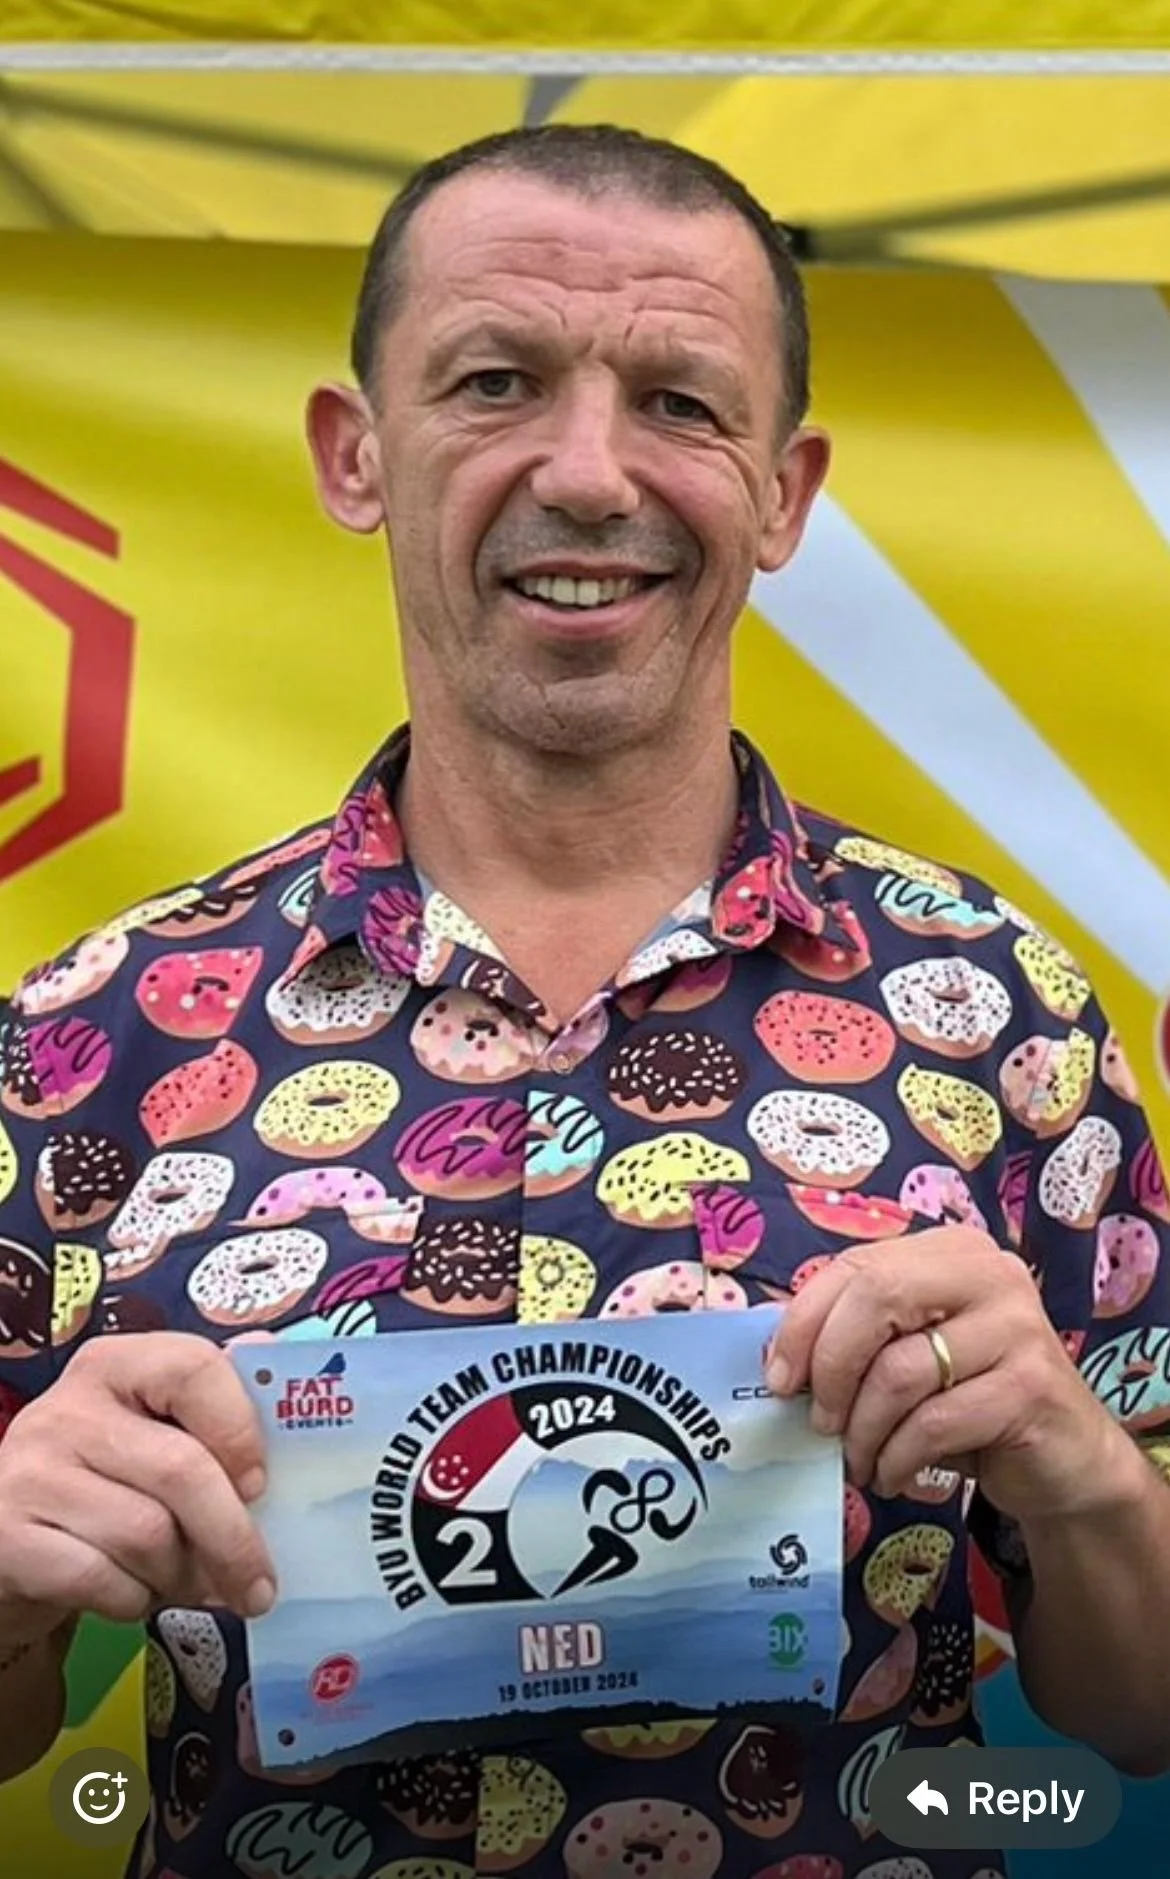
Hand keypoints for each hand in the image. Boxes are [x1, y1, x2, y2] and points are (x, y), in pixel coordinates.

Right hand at [0, 1332, 274, 1648]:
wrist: (9, 1541)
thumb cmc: (103, 1480)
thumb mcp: (150, 1430)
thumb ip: (211, 1400)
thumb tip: (275, 1354)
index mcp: (115, 1365)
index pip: (193, 1367)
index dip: (240, 1427)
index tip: (261, 1483)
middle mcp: (66, 1409)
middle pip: (181, 1469)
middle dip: (233, 1539)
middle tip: (260, 1586)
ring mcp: (30, 1474)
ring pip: (146, 1535)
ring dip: (183, 1576)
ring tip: (191, 1584)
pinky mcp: (9, 1540)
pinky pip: (101, 1581)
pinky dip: (135, 1600)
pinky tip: (137, 1593)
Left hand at [765, 1226, 1126, 1523]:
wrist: (1066, 1459)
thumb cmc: (971, 1401)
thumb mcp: (911, 1355)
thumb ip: (858, 1337)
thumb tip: (776, 1355)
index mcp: (950, 1251)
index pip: (857, 1267)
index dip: (804, 1321)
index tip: (778, 1378)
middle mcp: (989, 1274)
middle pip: (876, 1298)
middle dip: (831, 1366)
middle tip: (819, 1421)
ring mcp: (1017, 1327)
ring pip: (900, 1371)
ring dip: (864, 1430)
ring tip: (861, 1460)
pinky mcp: (1031, 1387)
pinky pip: (933, 1422)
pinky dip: (897, 1457)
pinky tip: (893, 1474)